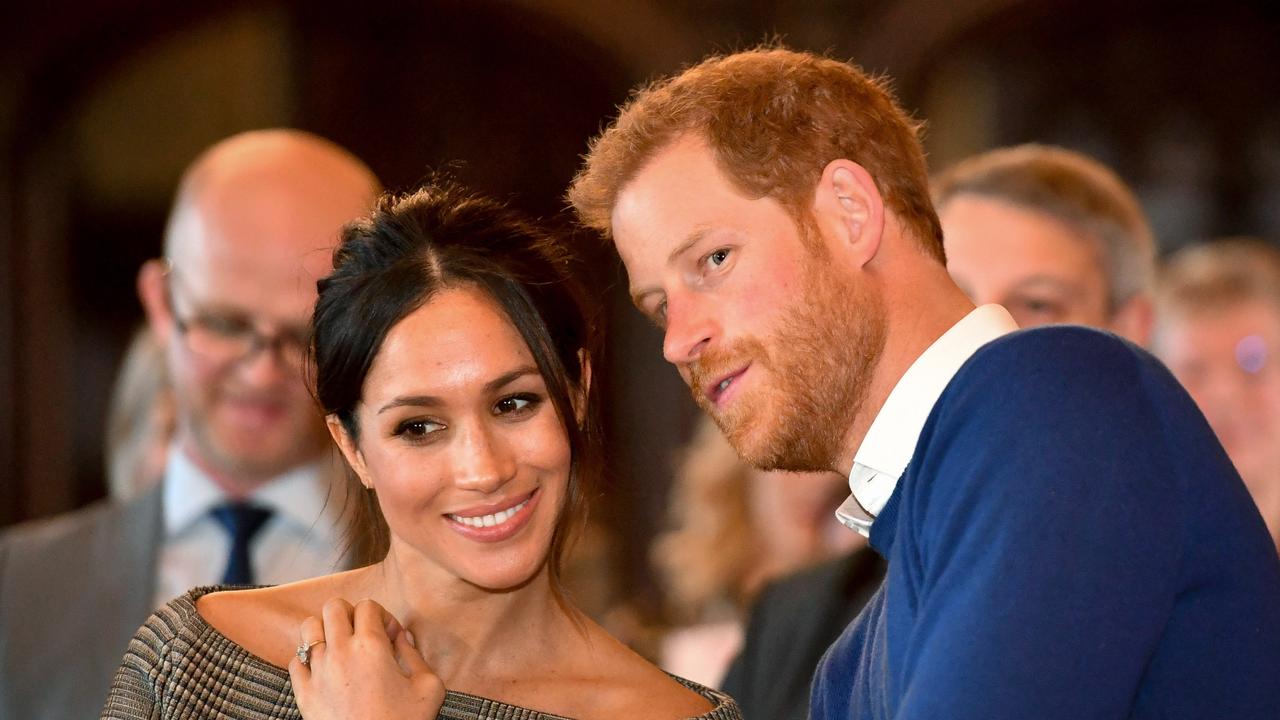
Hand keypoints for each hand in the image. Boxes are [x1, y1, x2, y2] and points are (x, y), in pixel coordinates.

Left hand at [289, 598, 445, 719]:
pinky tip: (324, 670)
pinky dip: (308, 659)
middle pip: (334, 607)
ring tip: (340, 647)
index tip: (391, 637)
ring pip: (309, 628)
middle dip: (351, 614)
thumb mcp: (429, 688)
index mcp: (371, 646)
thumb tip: (404, 637)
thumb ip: (416, 655)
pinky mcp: (303, 693)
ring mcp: (317, 672)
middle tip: (364, 634)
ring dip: (325, 631)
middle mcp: (340, 652)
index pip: (368, 606)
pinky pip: (296, 660)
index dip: (383, 616)